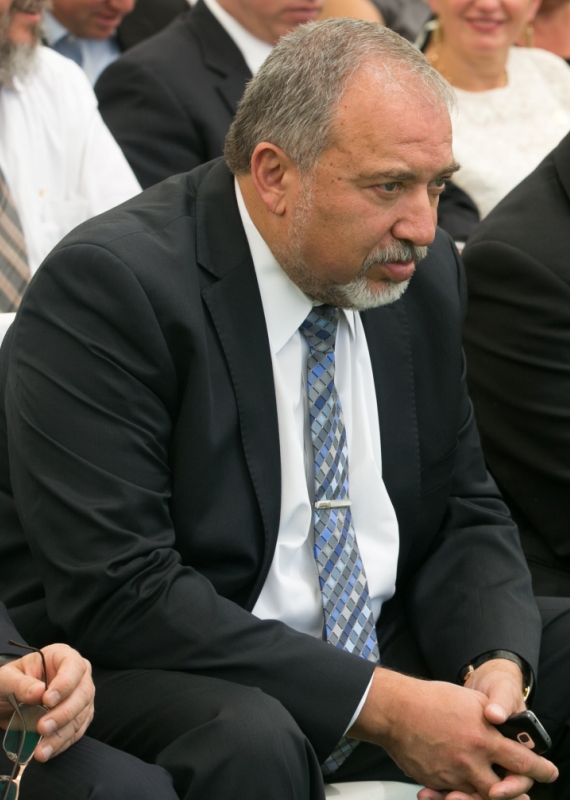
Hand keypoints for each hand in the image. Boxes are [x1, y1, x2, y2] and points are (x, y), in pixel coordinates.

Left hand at [0, 644, 94, 761]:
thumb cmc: (10, 683)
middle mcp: (78, 675)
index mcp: (62, 657)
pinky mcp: (79, 718)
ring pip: (82, 716)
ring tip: (41, 750)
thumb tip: (38, 692)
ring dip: (62, 734)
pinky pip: (76, 732)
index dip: (64, 683)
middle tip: (43, 727)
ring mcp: (80, 697)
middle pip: (83, 693)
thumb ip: (20, 684)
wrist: (8, 701)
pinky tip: (47, 751)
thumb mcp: (7, 679)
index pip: (73, 667)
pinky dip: (62, 743)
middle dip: (64, 713)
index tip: (47, 700)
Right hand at [348, 668, 557, 799]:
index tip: (550, 772)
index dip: (541, 770)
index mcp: (484, 738)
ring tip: (493, 792)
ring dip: (488, 795)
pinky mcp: (436, 781)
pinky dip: (458, 794)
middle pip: (505, 790)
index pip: (523, 761)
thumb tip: (505, 723)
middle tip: (523, 795)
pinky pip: (453, 794)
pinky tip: (459, 791)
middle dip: (516, 792)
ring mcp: (453, 775)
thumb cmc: (430, 700)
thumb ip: (491, 716)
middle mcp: (472, 761)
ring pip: (480, 796)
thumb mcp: (469, 698)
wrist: (395, 711)